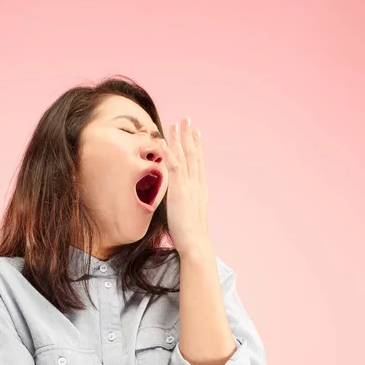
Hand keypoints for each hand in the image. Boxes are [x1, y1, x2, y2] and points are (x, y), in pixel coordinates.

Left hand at [158, 116, 209, 256]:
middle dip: (189, 136)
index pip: (198, 163)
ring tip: (177, 123)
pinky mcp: (179, 192)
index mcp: (200, 189)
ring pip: (185, 157)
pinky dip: (169, 154)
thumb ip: (184, 205)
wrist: (196, 244)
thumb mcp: (188, 215)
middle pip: (193, 154)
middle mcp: (196, 184)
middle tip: (187, 119)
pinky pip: (174, 168)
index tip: (195, 132)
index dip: (196, 146)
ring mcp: (189, 187)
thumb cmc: (190, 236)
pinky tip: (164, 143)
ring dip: (180, 138)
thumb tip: (178, 204)